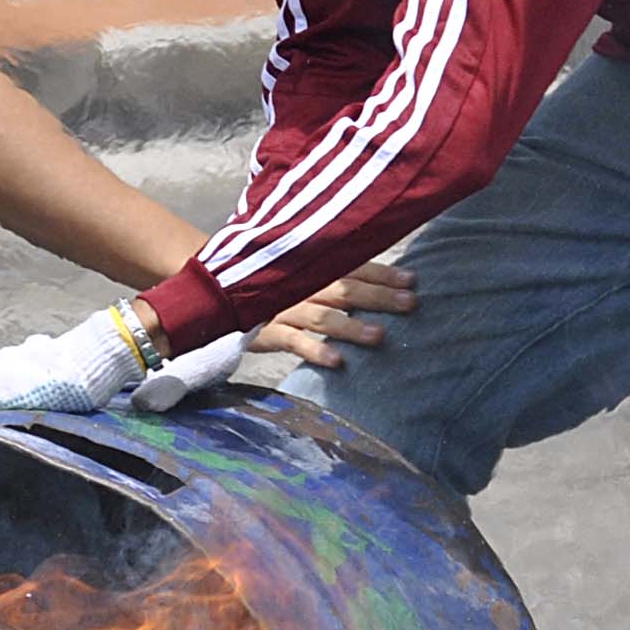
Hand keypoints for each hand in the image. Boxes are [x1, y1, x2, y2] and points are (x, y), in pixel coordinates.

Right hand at [251, 261, 413, 370]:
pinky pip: (294, 342)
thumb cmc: (273, 289)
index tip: (412, 281)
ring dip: (352, 326)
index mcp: (314, 269)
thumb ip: (333, 277)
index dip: (383, 274)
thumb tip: (380, 285)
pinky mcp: (266, 330)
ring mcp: (284, 308)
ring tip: (380, 336)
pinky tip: (338, 362)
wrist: (217, 291)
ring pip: (324, 317)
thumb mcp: (302, 277)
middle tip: (409, 304)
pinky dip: (316, 351)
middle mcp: (302, 286)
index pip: (354, 267)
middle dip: (379, 296)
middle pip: (345, 289)